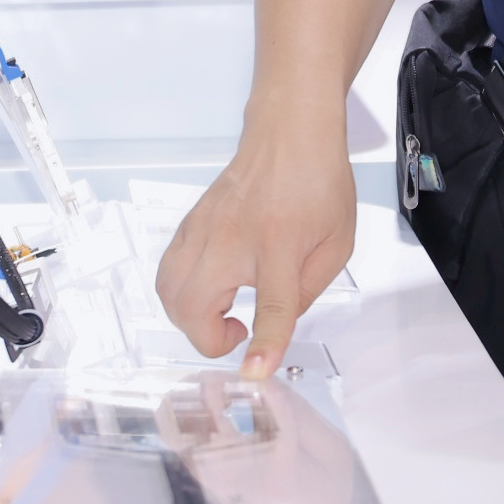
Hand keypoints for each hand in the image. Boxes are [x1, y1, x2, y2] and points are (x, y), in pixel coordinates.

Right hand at [154, 113, 358, 375]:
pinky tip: (210, 287)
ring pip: (168, 291)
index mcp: (279, 242)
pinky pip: (168, 270)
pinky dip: (181, 292)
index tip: (254, 372)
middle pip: (192, 306)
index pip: (271, 306)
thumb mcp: (336, 243)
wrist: (290, 131)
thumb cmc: (318, 180)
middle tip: (238, 331)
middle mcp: (232, 236)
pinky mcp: (190, 222)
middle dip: (207, 338)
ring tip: (222, 311)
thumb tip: (275, 327)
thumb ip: (307, 291)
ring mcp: (203, 228)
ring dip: (189, 317)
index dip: (264, 345)